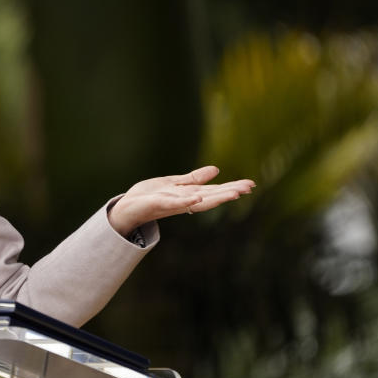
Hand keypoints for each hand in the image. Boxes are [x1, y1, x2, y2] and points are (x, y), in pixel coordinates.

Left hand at [107, 166, 254, 235]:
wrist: (127, 207)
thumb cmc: (150, 196)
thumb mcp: (174, 183)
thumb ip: (194, 179)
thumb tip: (216, 170)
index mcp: (188, 195)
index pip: (214, 191)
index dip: (231, 187)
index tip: (250, 184)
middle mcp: (183, 201)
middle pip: (210, 197)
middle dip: (229, 193)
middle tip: (248, 188)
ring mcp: (172, 204)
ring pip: (196, 202)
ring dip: (214, 198)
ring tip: (233, 194)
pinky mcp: (157, 204)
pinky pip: (174, 204)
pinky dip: (186, 202)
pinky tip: (197, 199)